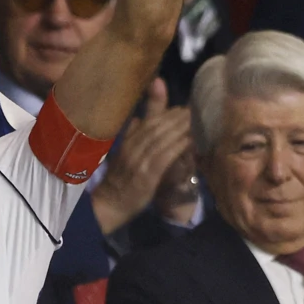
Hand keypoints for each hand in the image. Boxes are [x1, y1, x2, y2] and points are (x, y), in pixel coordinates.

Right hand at [90, 78, 192, 233]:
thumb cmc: (119, 180)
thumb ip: (130, 136)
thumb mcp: (122, 154)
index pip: (145, 119)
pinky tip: (190, 138)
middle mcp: (132, 147)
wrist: (109, 203)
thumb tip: (136, 118)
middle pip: (156, 125)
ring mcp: (139, 160)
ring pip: (162, 138)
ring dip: (180, 126)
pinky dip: (178, 145)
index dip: (159, 104)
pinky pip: (165, 156)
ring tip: (195, 117)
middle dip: (176, 115)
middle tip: (194, 106)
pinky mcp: (147, 174)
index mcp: (127, 141)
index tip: (178, 99)